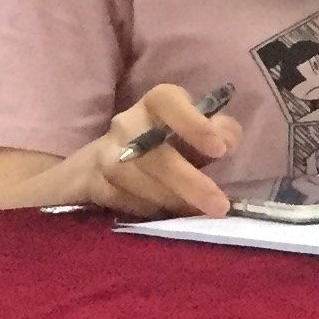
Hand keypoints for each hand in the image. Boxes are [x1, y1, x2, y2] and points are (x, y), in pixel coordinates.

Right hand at [70, 85, 243, 219]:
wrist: (103, 165)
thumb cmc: (165, 144)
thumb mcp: (197, 133)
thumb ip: (220, 133)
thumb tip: (228, 140)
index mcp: (155, 104)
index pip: (168, 101)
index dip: (193, 124)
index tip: (220, 149)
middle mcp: (126, 125)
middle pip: (155, 155)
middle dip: (190, 183)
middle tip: (219, 205)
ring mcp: (105, 154)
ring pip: (140, 183)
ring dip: (173, 202)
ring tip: (198, 213)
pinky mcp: (91, 183)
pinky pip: (124, 201)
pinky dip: (151, 211)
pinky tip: (170, 217)